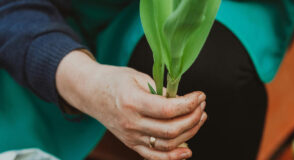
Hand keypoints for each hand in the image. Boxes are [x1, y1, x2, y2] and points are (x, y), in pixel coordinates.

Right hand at [56, 51, 206, 159]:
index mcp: (131, 101)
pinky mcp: (132, 143)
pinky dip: (173, 157)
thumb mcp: (139, 77)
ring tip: (199, 118)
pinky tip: (187, 150)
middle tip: (201, 105)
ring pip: (167, 145)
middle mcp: (130, 123)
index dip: (189, 104)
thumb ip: (161, 91)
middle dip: (193, 117)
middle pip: (170, 130)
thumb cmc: (115, 81)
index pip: (167, 110)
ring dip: (189, 133)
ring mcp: (131, 136)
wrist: (92, 93)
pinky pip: (154, 157)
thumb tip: (183, 102)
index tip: (200, 95)